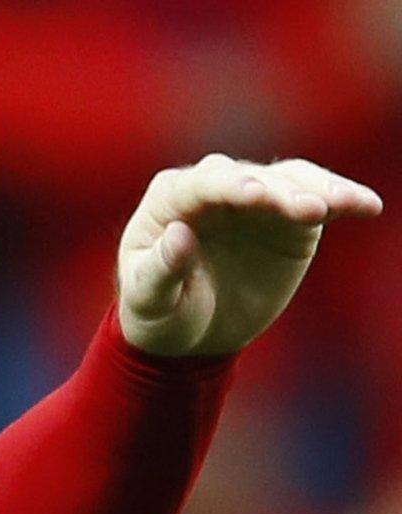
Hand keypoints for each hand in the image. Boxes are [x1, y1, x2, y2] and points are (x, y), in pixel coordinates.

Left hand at [117, 154, 379, 356]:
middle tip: (306, 209)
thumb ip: (160, 270)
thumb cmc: (157, 312)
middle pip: (252, 178)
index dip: (231, 186)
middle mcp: (215, 187)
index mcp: (170, 197)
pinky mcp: (289, 217)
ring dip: (317, 191)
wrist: (188, 333)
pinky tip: (367, 206)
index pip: (203, 184)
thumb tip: (179, 234)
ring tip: (341, 205)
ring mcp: (256, 198)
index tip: (255, 194)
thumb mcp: (148, 300)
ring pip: (291, 182)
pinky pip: (320, 201)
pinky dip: (344, 200)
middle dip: (278, 191)